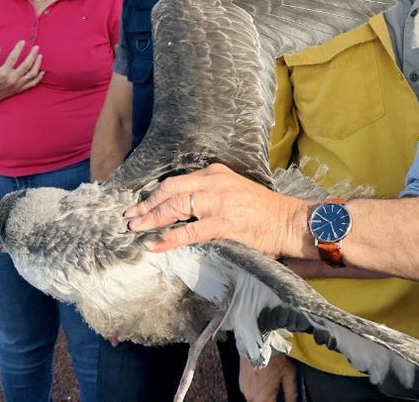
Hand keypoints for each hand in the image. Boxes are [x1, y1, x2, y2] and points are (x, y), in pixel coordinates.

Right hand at [0, 41, 42, 104]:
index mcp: (2, 73)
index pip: (13, 58)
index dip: (19, 48)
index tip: (23, 41)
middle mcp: (11, 79)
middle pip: (26, 65)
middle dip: (32, 55)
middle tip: (36, 47)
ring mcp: (17, 85)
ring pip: (32, 74)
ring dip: (37, 64)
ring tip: (40, 56)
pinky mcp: (19, 89)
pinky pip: (32, 84)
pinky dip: (39, 78)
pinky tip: (42, 71)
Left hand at [124, 164, 308, 256]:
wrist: (287, 220)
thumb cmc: (263, 210)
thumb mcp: (233, 190)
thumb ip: (210, 192)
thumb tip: (183, 208)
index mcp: (215, 173)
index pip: (176, 181)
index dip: (155, 194)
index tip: (140, 204)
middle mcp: (213, 183)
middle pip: (170, 191)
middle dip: (147, 205)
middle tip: (130, 217)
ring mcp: (217, 202)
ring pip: (175, 208)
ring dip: (151, 219)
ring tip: (136, 230)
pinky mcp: (223, 222)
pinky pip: (189, 231)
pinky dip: (169, 238)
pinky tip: (156, 245)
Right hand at [240, 353, 297, 401]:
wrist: (258, 342)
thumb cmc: (272, 355)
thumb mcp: (289, 374)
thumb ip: (291, 392)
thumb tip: (294, 400)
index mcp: (265, 397)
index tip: (283, 400)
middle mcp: (252, 396)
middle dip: (271, 400)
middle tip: (277, 394)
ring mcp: (245, 390)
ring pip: (255, 400)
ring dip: (264, 397)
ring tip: (271, 386)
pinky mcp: (241, 383)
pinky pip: (250, 393)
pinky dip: (257, 391)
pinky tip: (263, 382)